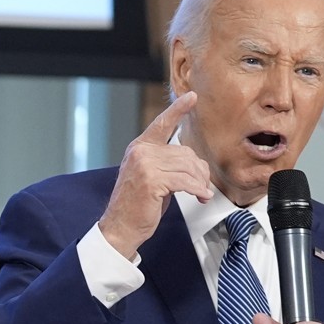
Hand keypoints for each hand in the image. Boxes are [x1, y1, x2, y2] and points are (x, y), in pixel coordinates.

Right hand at [98, 91, 212, 258]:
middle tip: (202, 187)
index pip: (162, 123)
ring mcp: (145, 164)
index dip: (178, 109)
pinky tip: (201, 196)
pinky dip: (197, 190)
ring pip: (187, 167)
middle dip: (199, 172)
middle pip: (185, 153)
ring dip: (199, 183)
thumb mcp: (152, 178)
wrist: (121, 226)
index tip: (191, 96)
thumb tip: (195, 164)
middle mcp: (141, 151)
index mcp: (140, 147)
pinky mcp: (151, 180)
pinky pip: (185, 181)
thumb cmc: (138, 205)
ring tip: (201, 194)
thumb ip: (168, 164)